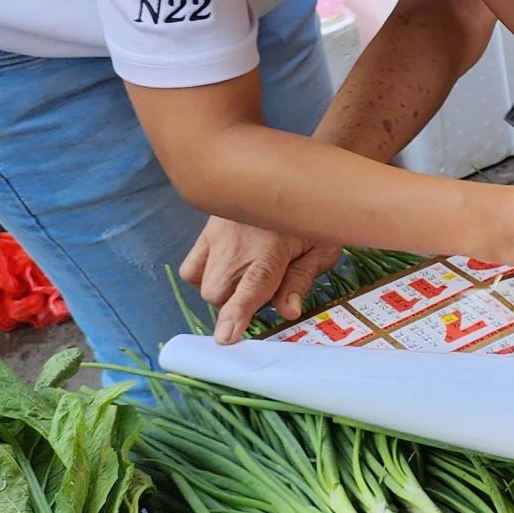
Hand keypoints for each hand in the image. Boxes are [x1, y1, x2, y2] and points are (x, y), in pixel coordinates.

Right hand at [181, 217, 341, 342]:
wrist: (296, 175)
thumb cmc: (313, 216)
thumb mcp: (322, 248)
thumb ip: (301, 280)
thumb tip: (288, 311)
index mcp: (271, 250)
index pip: (250, 289)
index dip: (236, 315)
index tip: (225, 337)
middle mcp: (238, 244)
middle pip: (219, 294)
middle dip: (236, 303)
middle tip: (265, 289)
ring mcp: (218, 236)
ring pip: (202, 284)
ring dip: (222, 291)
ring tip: (247, 277)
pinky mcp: (208, 230)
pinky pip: (191, 268)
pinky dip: (203, 277)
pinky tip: (228, 271)